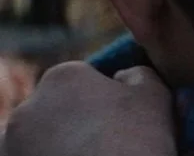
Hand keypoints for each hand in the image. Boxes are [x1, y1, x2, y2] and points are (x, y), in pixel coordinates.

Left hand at [3, 63, 176, 155]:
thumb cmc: (135, 142)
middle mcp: (28, 105)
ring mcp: (12, 141)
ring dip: (59, 144)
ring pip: (41, 136)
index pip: (83, 79)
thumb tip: (123, 76)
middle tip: (105, 143)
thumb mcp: (155, 96)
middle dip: (76, 121)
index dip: (104, 99)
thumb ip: (138, 75)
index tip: (119, 120)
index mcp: (63, 77)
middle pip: (57, 107)